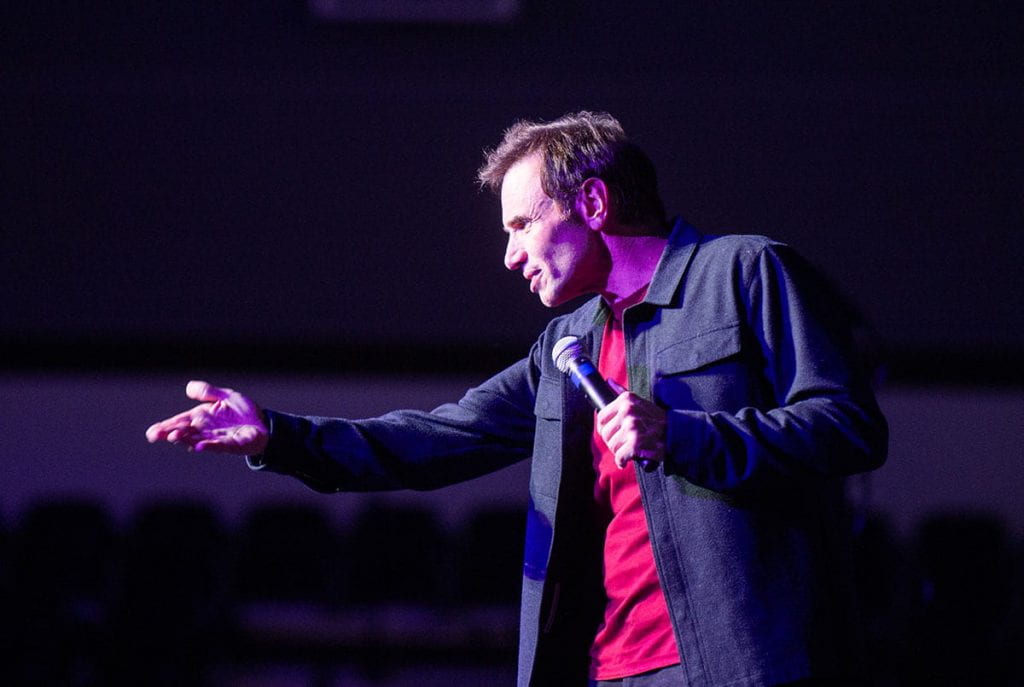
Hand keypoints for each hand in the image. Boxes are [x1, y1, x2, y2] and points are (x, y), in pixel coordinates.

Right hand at [145, 380, 268, 454]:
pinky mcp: (232, 445)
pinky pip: (219, 446)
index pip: (180, 422)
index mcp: (201, 417)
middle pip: (184, 432)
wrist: (264, 423)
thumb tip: (188, 387)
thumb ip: (208, 392)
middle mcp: (206, 430)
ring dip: (185, 439)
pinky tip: (199, 446)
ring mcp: (217, 439)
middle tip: (156, 435)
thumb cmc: (243, 412)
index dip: (165, 426)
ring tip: (173, 437)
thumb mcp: (225, 396)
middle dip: (170, 433)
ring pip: (197, 440)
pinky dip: (209, 446)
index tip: (152, 432)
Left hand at [596, 379, 666, 469]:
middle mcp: (627, 411)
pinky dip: (622, 461)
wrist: (677, 432)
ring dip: (619, 451)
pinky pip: (619, 457)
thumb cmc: (656, 419)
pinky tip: (627, 460)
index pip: (601, 418)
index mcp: (625, 400)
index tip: (612, 434)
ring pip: (612, 445)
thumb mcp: (639, 401)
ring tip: (629, 449)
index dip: (605, 429)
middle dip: (612, 441)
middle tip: (623, 443)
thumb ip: (621, 392)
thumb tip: (609, 382)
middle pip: (605, 433)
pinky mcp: (636, 442)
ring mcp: (631, 427)